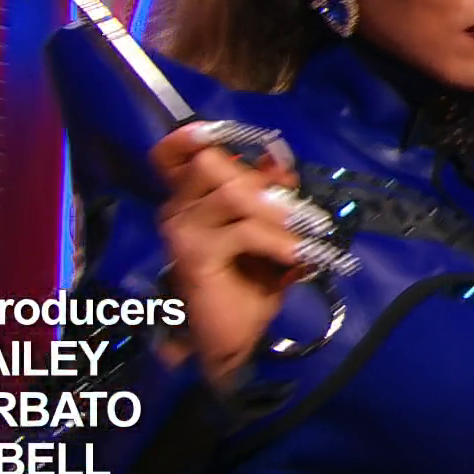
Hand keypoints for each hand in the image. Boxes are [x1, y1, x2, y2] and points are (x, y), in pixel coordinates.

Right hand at [148, 123, 308, 382]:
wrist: (229, 341)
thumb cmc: (246, 285)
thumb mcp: (267, 233)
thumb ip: (270, 196)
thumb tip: (279, 161)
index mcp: (189, 200)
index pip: (171, 155)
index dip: (189, 138)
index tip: (219, 133)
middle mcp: (177, 209)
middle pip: (211, 163)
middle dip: (258, 179)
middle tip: (292, 206)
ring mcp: (182, 231)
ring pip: (232, 194)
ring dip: (276, 212)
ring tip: (302, 234)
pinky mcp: (195, 255)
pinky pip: (242, 230)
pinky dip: (276, 240)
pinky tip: (295, 256)